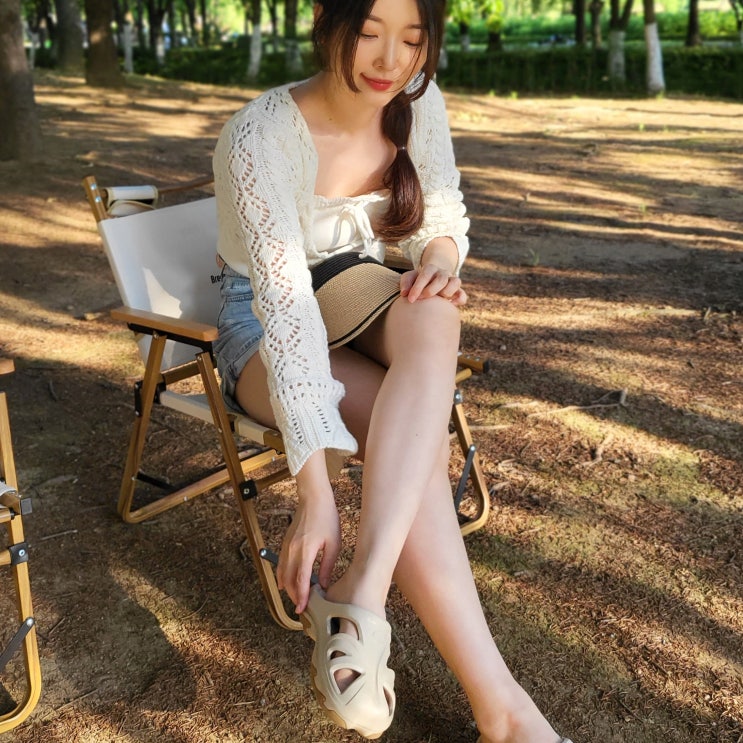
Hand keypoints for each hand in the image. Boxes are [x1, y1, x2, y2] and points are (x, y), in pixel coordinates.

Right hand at [277, 455, 340, 613]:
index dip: (301, 597)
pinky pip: (280, 565)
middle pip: (289, 580)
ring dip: (288, 588)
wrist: (313, 499)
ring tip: (297, 598)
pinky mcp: (285, 543)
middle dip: (294, 596)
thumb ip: (328, 566)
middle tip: (303, 607)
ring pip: (282, 574)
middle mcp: (292, 550)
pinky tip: (285, 584)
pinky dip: (282, 577)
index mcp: (306, 550)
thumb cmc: (326, 518)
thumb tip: (323, 584)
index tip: (303, 609)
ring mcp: (286, 547)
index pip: (301, 580)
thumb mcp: (333, 543)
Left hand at [400, 263, 467, 305]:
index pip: (425, 275)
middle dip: (430, 291)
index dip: (418, 288)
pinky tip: (450, 305)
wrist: (431, 280)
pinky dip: (458, 300)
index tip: (410, 299)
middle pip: (441, 279)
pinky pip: (463, 295)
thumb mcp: (409, 278)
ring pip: (456, 282)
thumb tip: (404, 293)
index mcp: (430, 269)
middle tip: (421, 300)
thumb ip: (405, 282)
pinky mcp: (458, 291)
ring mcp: (452, 281)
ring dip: (446, 293)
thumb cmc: (417, 281)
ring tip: (437, 300)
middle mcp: (443, 273)